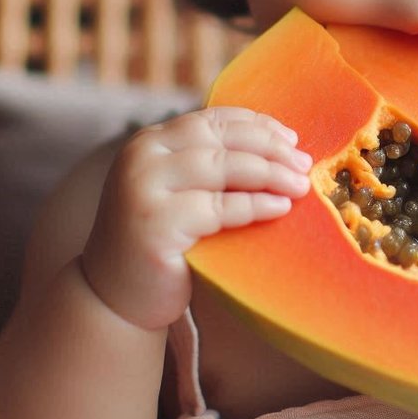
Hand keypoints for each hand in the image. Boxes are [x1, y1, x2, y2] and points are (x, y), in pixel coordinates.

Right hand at [80, 107, 311, 329]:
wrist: (114, 298)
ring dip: (269, 174)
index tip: (291, 140)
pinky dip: (255, 205)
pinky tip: (280, 208)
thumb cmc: (162, 244)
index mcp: (150, 143)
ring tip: (300, 185)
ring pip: (222, 167)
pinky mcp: (155, 224)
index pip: (211, 121)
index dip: (256, 126)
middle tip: (303, 164)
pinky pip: (218, 208)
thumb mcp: (181, 193)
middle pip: (220, 140)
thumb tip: (282, 149)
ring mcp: (144, 188)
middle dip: (269, 149)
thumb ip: (211, 167)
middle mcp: (142, 158)